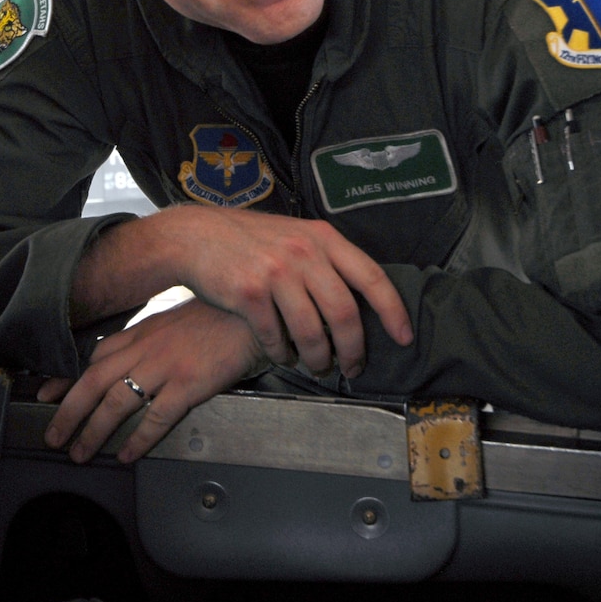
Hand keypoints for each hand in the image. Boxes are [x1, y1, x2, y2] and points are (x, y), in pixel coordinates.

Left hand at [39, 298, 268, 463]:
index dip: (66, 378)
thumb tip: (131, 360)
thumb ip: (149, 340)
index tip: (45, 395)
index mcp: (141, 333)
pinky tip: (127, 454)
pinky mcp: (189, 383)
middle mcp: (146, 348)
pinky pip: (155, 416)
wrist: (251, 311)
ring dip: (94, 430)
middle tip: (52, 436)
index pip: (93, 356)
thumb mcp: (174, 322)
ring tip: (81, 452)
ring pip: (116, 401)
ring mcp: (166, 365)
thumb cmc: (217, 317)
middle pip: (94, 381)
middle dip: (68, 412)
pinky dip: (137, 438)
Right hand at [168, 206, 411, 377]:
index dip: (393, 311)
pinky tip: (282, 355)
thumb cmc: (247, 240)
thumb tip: (357, 296)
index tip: (405, 337)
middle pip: (345, 312)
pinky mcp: (249, 292)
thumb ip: (323, 258)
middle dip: (354, 348)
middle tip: (353, 366)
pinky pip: (276, 336)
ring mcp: (276, 271)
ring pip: (312, 331)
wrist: (195, 237)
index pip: (371, 277)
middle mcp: (304, 252)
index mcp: (322, 238)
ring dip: (318, 358)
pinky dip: (282, 352)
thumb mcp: (293, 235)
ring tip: (317, 366)